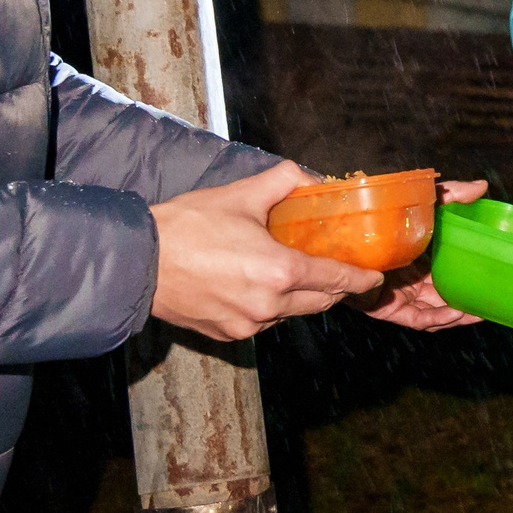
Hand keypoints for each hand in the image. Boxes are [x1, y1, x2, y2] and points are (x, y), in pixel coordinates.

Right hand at [150, 161, 381, 340]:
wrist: (137, 262)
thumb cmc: (187, 226)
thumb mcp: (240, 194)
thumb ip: (283, 181)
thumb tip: (309, 177)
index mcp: (280, 271)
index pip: (335, 279)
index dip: (360, 279)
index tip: (375, 278)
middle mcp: (270, 305)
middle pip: (320, 301)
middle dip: (334, 288)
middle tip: (340, 272)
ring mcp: (248, 325)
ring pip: (291, 314)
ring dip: (299, 297)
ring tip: (293, 274)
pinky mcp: (228, 335)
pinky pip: (263, 323)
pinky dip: (270, 308)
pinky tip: (258, 287)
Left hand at [361, 179, 488, 331]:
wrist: (342, 227)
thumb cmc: (380, 214)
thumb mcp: (421, 202)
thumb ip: (451, 194)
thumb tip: (482, 186)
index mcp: (421, 258)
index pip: (450, 274)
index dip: (471, 280)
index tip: (494, 280)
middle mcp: (412, 279)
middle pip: (444, 298)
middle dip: (468, 304)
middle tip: (493, 301)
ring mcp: (401, 295)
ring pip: (434, 313)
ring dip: (458, 315)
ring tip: (480, 312)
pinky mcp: (388, 307)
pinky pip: (417, 318)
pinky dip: (438, 317)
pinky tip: (456, 311)